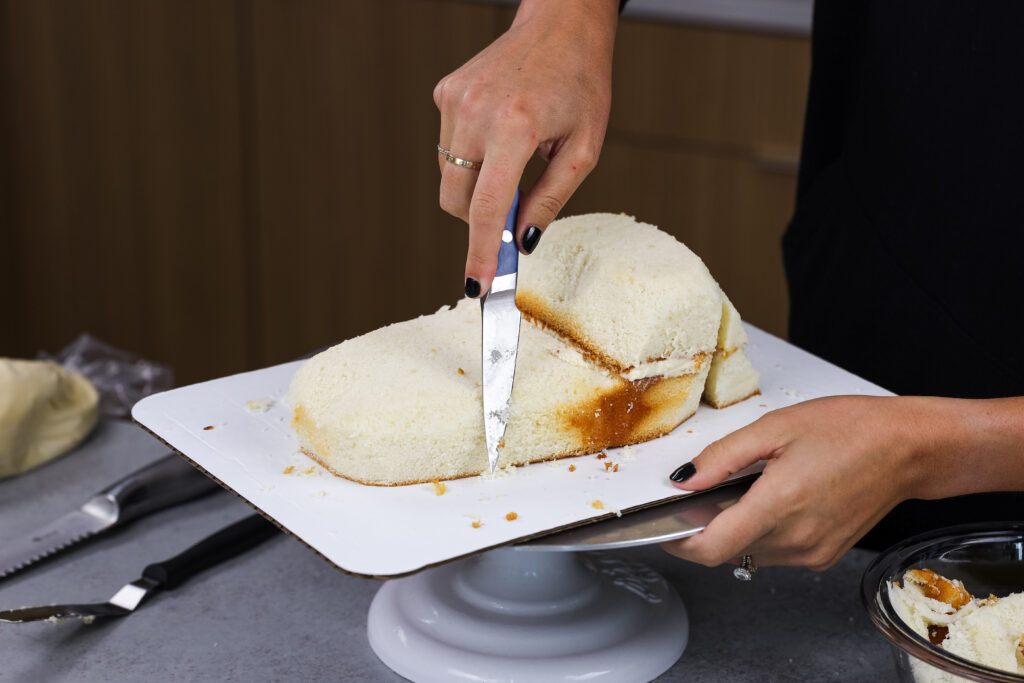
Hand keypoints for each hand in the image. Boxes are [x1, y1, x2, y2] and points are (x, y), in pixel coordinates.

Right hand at [433, 0, 617, 296]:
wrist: (561, 24)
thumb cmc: (581, 82)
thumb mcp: (585, 148)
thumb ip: (551, 198)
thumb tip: (522, 240)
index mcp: (516, 127)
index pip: (486, 208)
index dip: (480, 254)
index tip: (476, 287)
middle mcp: (477, 112)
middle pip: (455, 200)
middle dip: (478, 219)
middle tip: (512, 211)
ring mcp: (455, 101)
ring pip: (449, 176)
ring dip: (476, 184)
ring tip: (514, 157)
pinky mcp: (445, 93)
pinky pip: (448, 147)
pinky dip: (471, 155)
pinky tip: (500, 130)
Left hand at [661, 396, 957, 570]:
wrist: (907, 448)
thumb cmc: (850, 430)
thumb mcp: (776, 428)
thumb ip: (723, 457)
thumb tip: (684, 480)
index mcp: (779, 506)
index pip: (711, 548)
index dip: (678, 541)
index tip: (663, 526)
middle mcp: (795, 539)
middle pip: (726, 551)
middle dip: (705, 527)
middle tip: (704, 492)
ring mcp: (811, 552)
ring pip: (749, 553)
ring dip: (734, 528)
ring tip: (749, 487)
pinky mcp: (823, 555)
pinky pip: (775, 552)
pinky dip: (761, 531)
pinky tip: (774, 498)